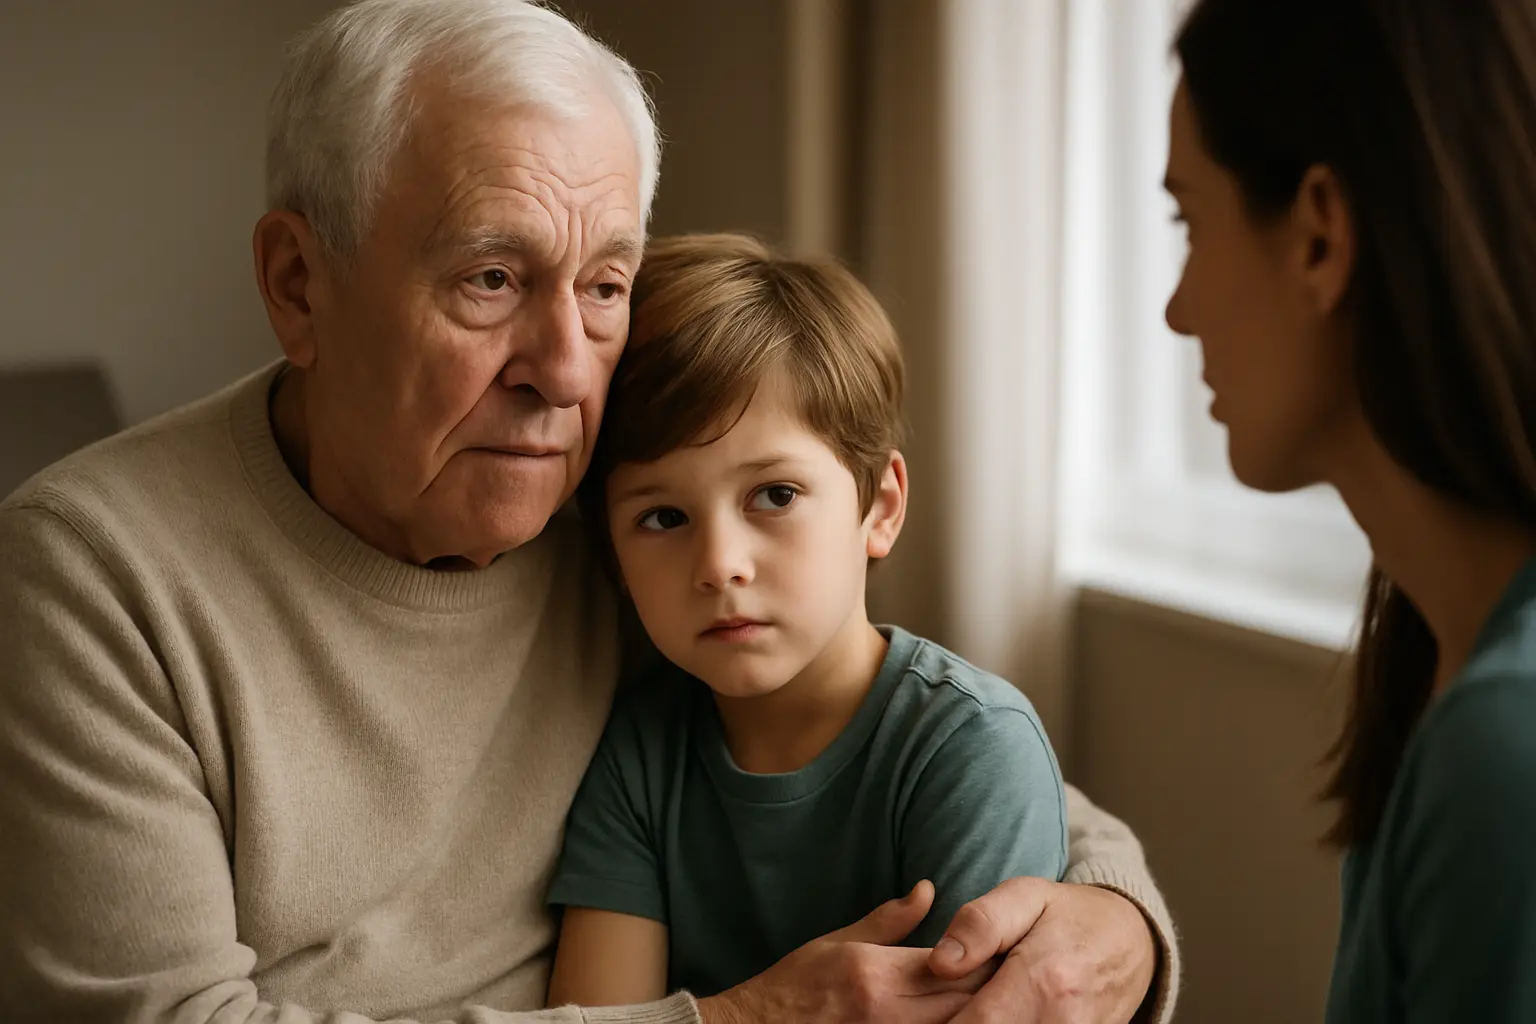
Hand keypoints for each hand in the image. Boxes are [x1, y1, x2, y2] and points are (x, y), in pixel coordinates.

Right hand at [697, 880, 995, 1023]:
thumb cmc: (793, 986)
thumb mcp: (836, 942)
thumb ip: (888, 921)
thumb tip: (928, 890)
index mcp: (875, 973)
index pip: (952, 964)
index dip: (988, 958)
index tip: (1011, 948)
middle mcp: (885, 1012)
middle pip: (962, 1001)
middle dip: (991, 987)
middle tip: (1017, 973)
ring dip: (976, 1010)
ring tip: (1000, 995)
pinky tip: (965, 1016)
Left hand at [927, 877, 1156, 1023]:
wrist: (1132, 941)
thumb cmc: (1069, 915)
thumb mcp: (1024, 896)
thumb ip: (980, 924)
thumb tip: (940, 963)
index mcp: (1043, 981)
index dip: (942, 1023)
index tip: (922, 1011)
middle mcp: (1062, 1022)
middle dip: (958, 1022)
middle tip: (952, 1003)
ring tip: (976, 1004)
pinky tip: (999, 1014)